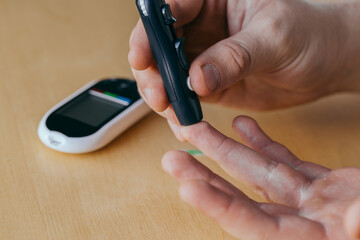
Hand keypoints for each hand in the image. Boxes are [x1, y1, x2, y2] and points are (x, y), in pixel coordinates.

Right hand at [129, 0, 354, 121]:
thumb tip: (196, 78)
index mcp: (214, 0)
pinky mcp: (209, 84)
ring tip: (171, 112)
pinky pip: (185, 96)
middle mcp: (202, 27)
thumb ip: (235, 55)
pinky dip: (179, 111)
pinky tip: (183, 123)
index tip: (142, 56)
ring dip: (162, 94)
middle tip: (158, 95)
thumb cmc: (308, 34)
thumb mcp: (274, 37)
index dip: (149, 32)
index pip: (171, 8)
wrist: (323, 64)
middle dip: (152, 71)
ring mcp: (203, 57)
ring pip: (167, 74)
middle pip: (158, 45)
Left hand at [162, 116, 359, 238]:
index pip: (253, 225)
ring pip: (258, 172)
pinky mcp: (322, 185)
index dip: (220, 206)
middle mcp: (303, 223)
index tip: (188, 186)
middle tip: (172, 157)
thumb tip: (356, 218)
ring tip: (197, 132)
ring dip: (226, 151)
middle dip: (206, 175)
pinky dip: (263, 144)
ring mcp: (311, 201)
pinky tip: (243, 126)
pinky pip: (285, 161)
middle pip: (243, 197)